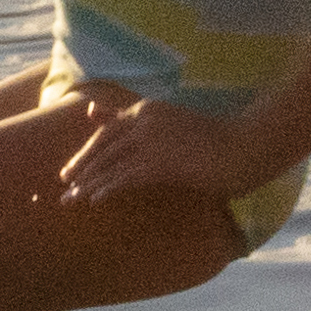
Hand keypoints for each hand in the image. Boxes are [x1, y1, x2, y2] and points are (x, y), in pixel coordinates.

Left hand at [49, 93, 268, 211]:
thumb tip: (103, 116)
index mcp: (148, 109)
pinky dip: (107, 188)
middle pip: (103, 146)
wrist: (248, 143)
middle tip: (63, 187)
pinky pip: (127, 176)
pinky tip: (93, 200)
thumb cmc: (217, 137)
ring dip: (88, 184)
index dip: (88, 152)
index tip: (72, 170)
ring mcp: (153, 139)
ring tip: (70, 200)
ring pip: (110, 163)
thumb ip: (143, 121)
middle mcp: (145, 119)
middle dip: (81, 168)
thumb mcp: (175, 124)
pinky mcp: (163, 160)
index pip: (107, 131)